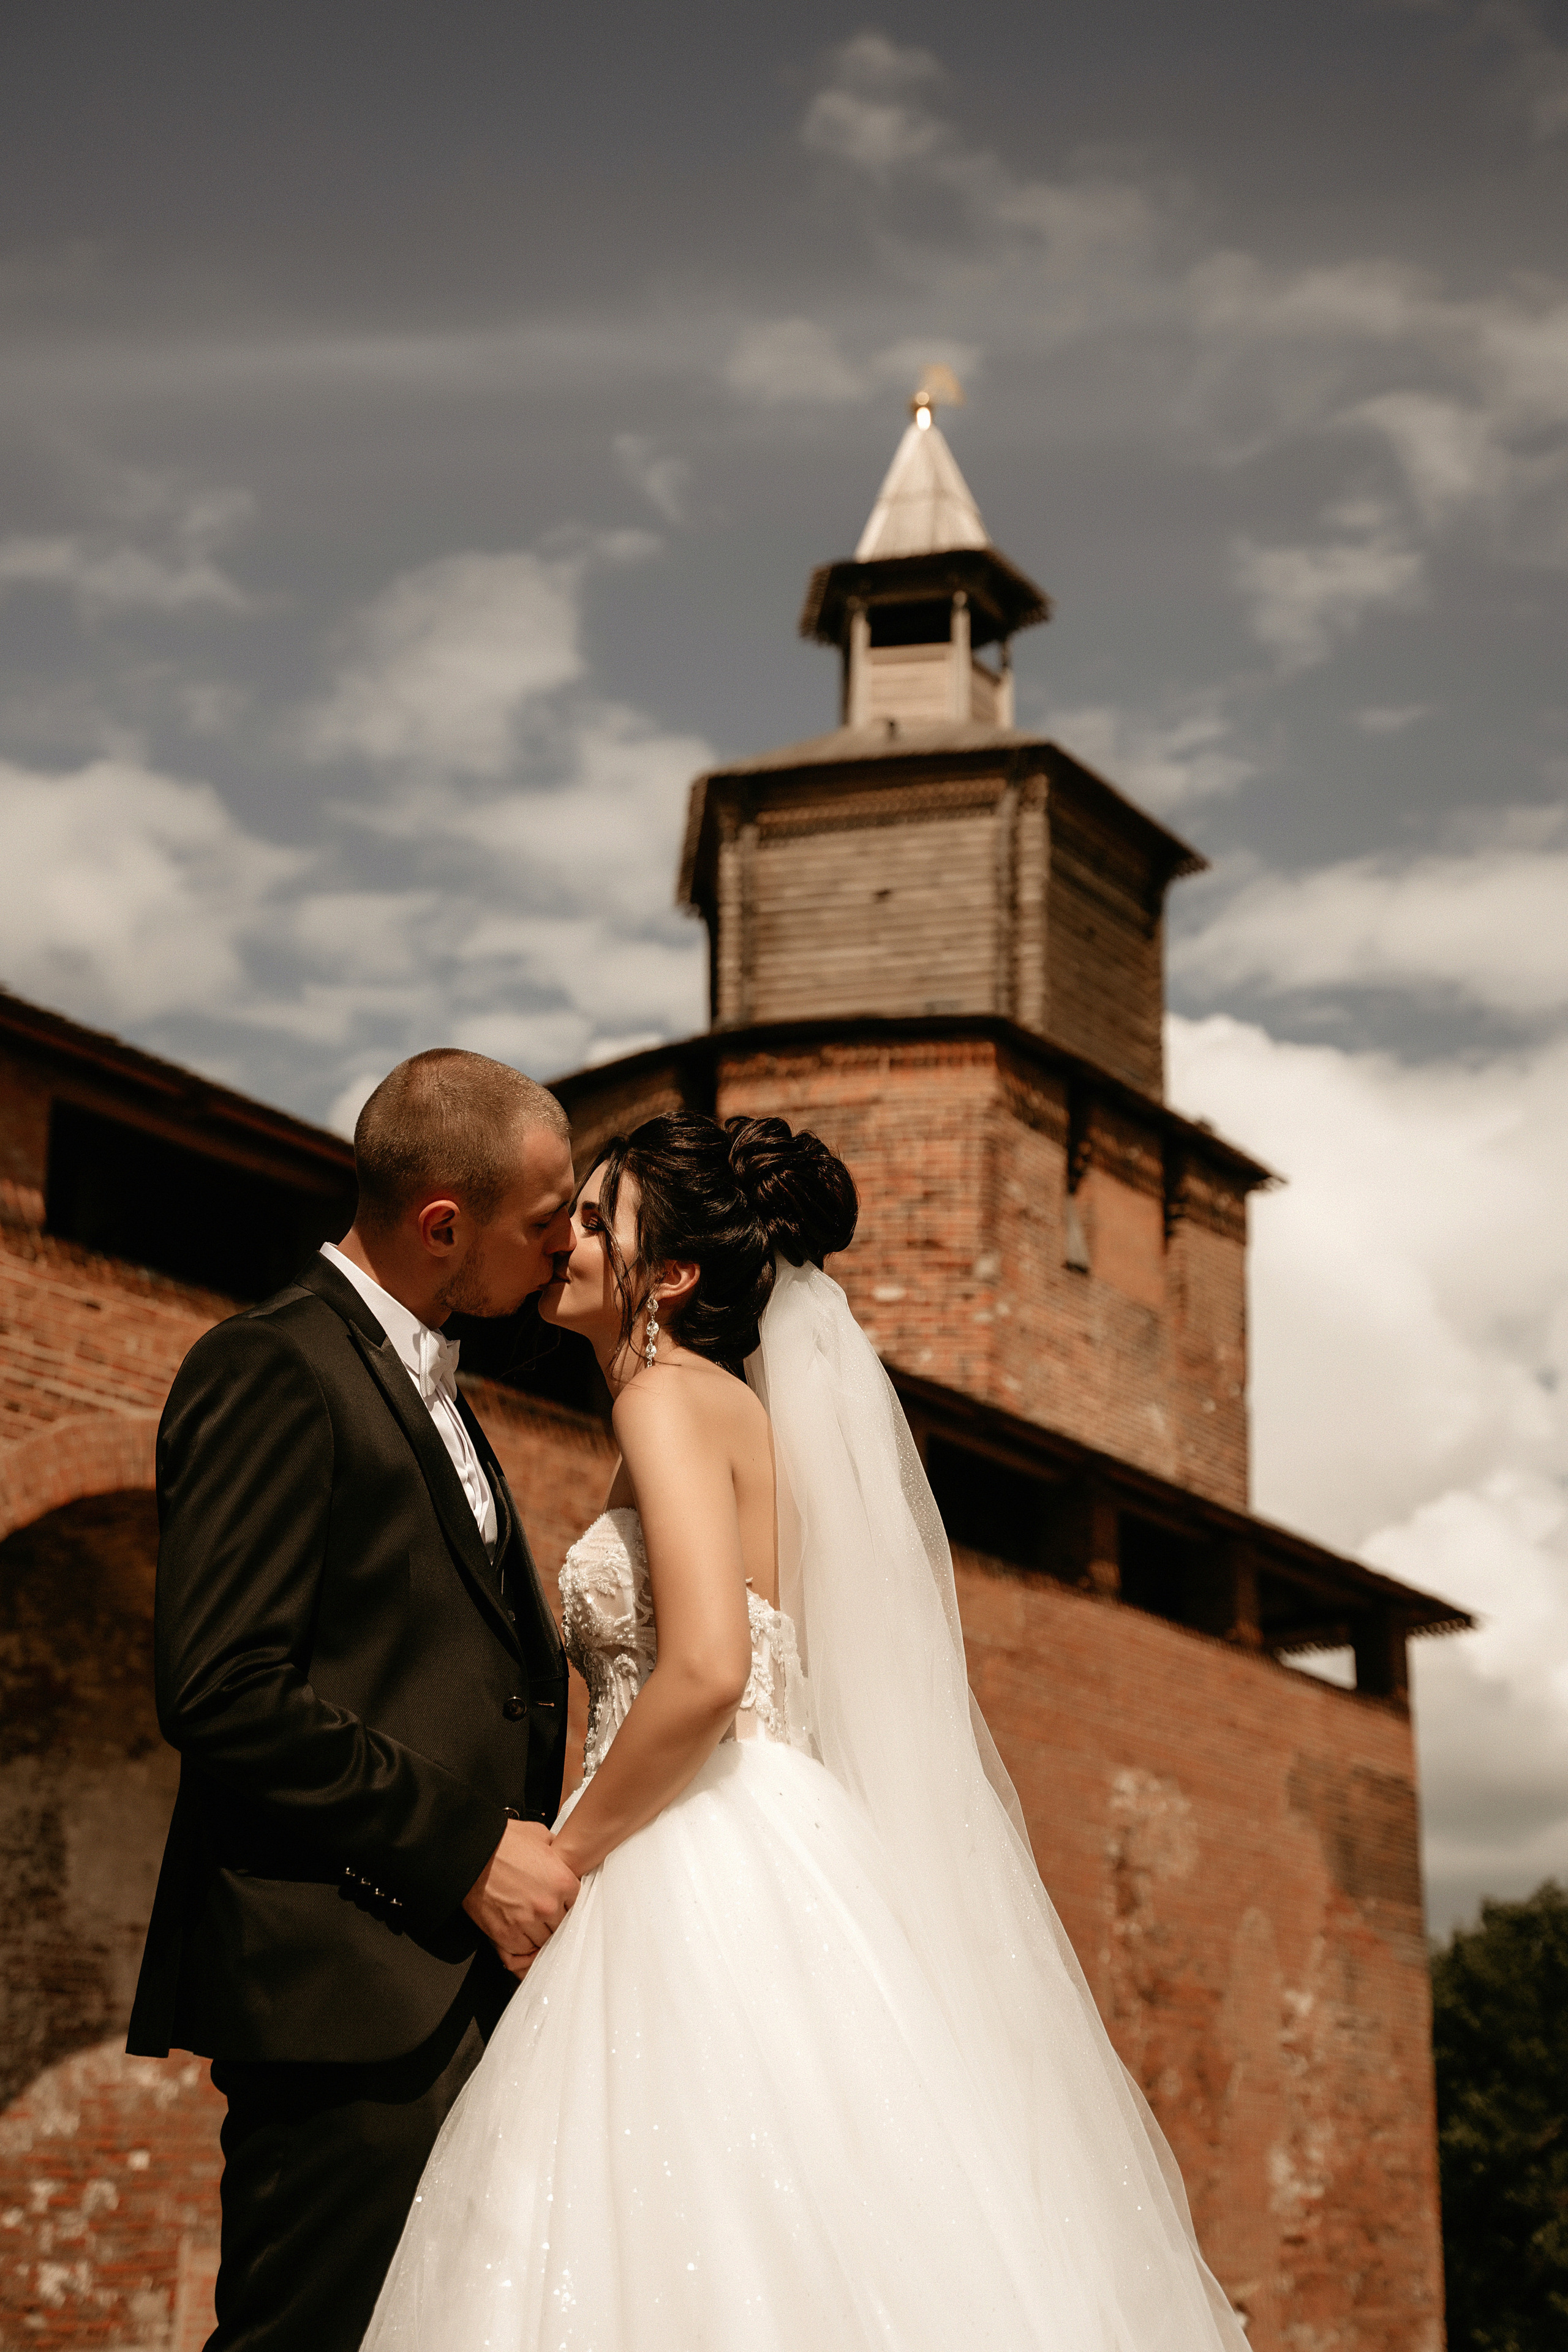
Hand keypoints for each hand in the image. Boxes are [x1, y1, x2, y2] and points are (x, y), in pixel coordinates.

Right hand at [463, 1820, 578, 1973]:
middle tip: (542, 1912)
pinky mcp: (505, 1935)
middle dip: (553, 1919)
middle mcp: (547, 1905)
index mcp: (562, 1882)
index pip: (576, 1905)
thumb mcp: (539, 1835)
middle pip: (561, 1925)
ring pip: (544, 1941)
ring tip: (530, 1923)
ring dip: (538, 1934)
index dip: (566, 1903)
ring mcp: (527, 1922)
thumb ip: (556, 1848)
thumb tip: (560, 1851)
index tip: (559, 1902)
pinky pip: (522, 1952)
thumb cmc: (502, 1842)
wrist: (471, 1854)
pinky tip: (520, 1935)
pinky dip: (522, 1946)